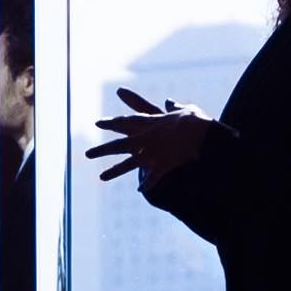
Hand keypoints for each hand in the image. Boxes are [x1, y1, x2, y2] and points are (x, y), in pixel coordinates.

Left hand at [87, 91, 215, 184]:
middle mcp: (145, 139)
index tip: (98, 123)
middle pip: (119, 145)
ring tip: (101, 177)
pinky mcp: (160, 166)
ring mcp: (152, 154)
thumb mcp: (186, 110)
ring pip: (128, 164)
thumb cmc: (195, 121)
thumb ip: (175, 107)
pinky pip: (152, 178)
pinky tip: (140, 189)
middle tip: (87, 154)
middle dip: (102, 150)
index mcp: (151, 123)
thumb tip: (169, 101)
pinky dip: (147, 184)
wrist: (203, 136)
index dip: (111, 123)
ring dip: (114, 171)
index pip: (126, 122)